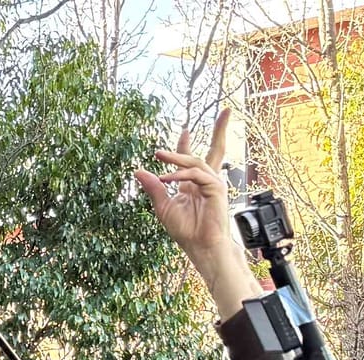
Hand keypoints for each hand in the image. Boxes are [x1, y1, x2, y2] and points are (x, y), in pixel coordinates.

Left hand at [131, 110, 258, 320]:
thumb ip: (153, 187)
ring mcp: (213, 183)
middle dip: (221, 129)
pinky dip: (180, 175)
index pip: (191, 159)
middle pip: (215, 149)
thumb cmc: (184, 230)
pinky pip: (196, 175)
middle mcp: (205, 180)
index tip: (184, 130)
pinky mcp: (216, 189)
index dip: (185, 144)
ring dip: (177, 156)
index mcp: (193, 183)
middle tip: (226, 110)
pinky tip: (166, 177)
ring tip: (158, 154)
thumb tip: (138, 170)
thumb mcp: (162, 207)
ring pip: (196, 161)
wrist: (200, 246)